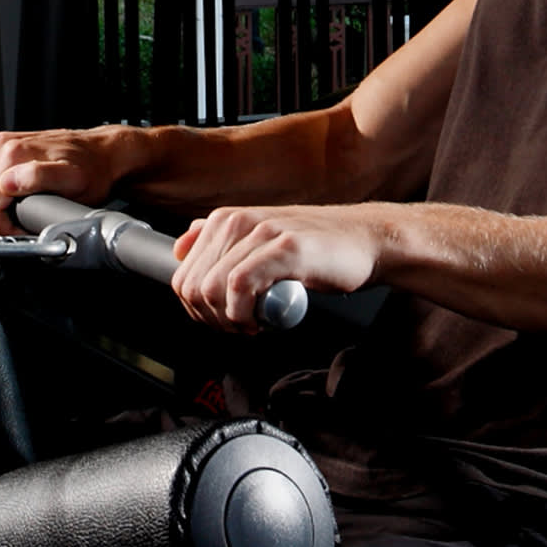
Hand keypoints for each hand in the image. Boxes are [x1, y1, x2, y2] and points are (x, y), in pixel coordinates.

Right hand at [0, 126, 134, 235]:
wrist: (100, 153)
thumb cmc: (91, 169)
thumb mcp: (74, 180)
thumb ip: (40, 179)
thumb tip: (7, 184)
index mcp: (13, 155)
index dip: (0, 228)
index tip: (18, 234)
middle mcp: (0, 146)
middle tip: (12, 231)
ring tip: (4, 220)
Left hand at [170, 204, 387, 330]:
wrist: (365, 241)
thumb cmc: (317, 248)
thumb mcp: (262, 239)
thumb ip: (222, 240)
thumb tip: (181, 247)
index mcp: (226, 220)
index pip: (182, 276)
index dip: (198, 311)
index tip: (224, 320)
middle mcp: (238, 220)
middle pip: (192, 287)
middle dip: (211, 319)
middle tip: (241, 327)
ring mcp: (261, 232)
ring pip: (211, 288)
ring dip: (229, 320)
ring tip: (254, 324)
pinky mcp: (285, 247)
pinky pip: (239, 287)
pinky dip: (244, 314)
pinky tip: (263, 320)